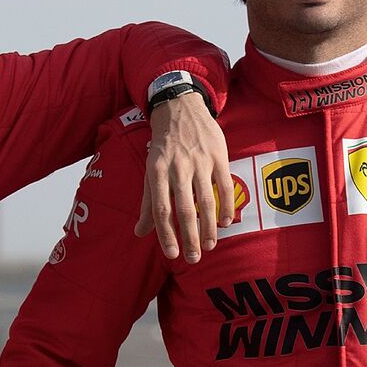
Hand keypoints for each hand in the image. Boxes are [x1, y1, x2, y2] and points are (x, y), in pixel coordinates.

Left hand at [135, 92, 231, 262]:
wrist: (180, 108)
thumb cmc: (163, 146)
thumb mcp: (150, 171)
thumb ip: (148, 203)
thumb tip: (140, 233)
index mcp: (157, 172)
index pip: (161, 209)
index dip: (166, 234)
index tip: (171, 254)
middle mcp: (178, 168)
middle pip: (185, 210)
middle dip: (189, 238)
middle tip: (193, 258)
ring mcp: (200, 162)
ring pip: (206, 201)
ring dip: (209, 227)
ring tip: (209, 246)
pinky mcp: (218, 155)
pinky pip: (224, 185)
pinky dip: (226, 206)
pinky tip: (226, 222)